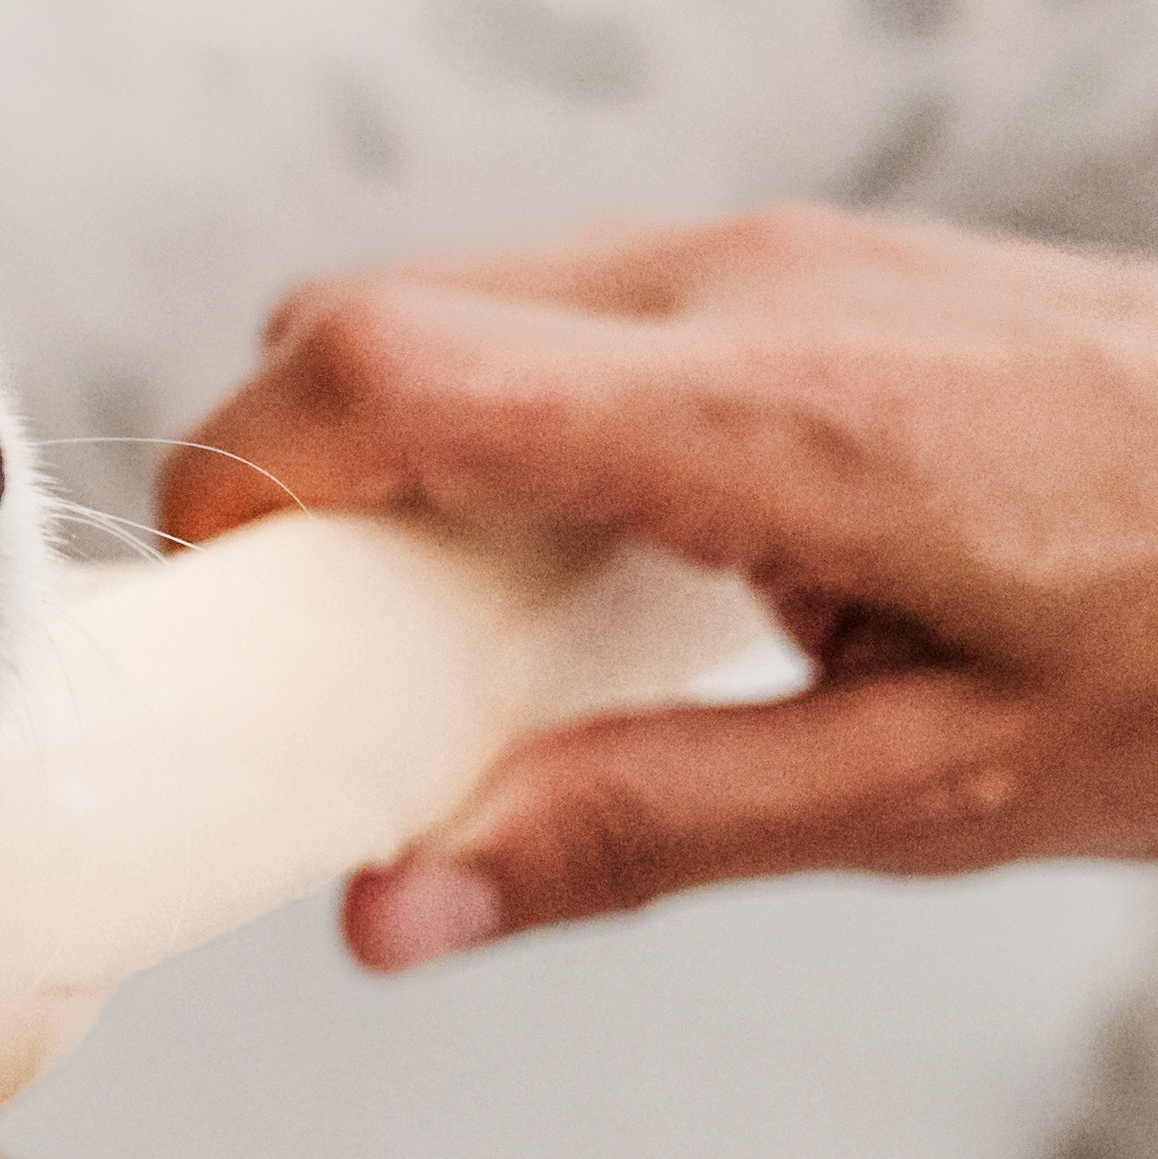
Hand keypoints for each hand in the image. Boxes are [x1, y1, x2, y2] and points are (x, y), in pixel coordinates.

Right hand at [161, 207, 1157, 965]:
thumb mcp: (935, 792)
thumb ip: (635, 833)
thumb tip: (393, 911)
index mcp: (760, 415)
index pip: (385, 364)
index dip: (244, 477)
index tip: (223, 620)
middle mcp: (740, 284)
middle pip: (370, 310)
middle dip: (288, 473)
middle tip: (325, 656)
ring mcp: (774, 247)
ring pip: (457, 296)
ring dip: (393, 442)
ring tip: (457, 622)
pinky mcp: (805, 258)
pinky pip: (562, 300)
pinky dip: (499, 412)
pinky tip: (589, 555)